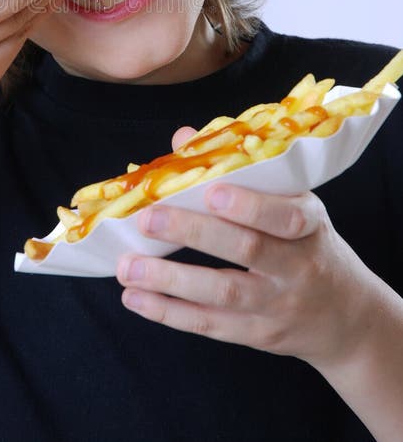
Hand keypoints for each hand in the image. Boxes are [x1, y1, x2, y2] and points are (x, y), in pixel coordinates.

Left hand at [117, 127, 377, 367]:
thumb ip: (240, 172)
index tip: (210, 191)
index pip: (285, 216)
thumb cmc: (306, 243)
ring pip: (223, 293)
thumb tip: (183, 138)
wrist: (346, 316)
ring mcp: (278, 305)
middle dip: (193, 232)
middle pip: (247, 248)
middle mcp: (297, 266)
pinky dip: (170, 313)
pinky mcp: (258, 335)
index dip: (249, 205)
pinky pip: (211, 325)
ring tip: (128, 267)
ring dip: (169, 280)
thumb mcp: (292, 203)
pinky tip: (136, 299)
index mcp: (308, 224)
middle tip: (147, 218)